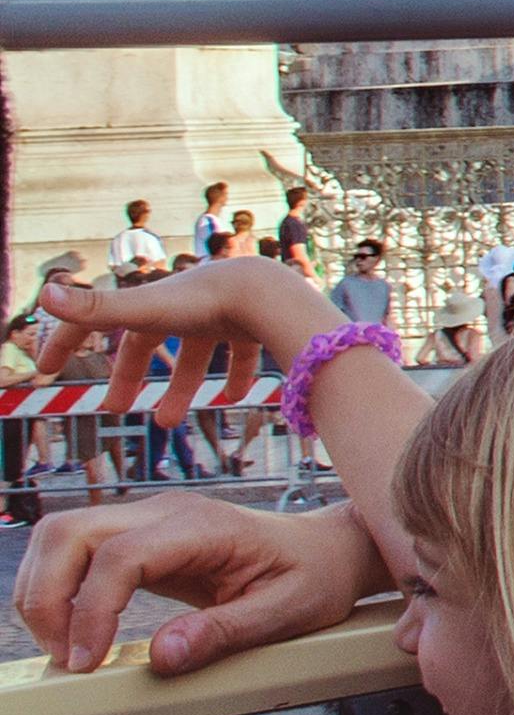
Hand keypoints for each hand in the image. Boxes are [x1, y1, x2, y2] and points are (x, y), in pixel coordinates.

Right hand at [12, 494, 386, 676]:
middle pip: (68, 532)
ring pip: (60, 536)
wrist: (328, 550)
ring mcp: (148, 520)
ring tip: (67, 648)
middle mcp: (166, 512)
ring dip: (44, 592)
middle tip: (66, 656)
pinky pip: (75, 551)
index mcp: (203, 526)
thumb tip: (162, 656)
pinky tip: (75, 631)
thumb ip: (224, 632)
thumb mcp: (287, 612)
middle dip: (47, 597)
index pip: (118, 555)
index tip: (88, 661)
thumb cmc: (315, 576)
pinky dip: (57, 589)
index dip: (90, 610)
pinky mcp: (139, 538)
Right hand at [32, 258, 346, 423]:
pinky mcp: (252, 322)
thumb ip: (95, 309)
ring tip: (169, 424)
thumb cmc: (202, 301)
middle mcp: (182, 304)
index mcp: (149, 303)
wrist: (268, 291)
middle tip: (115, 409)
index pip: (96, 318)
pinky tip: (234, 397)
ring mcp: (219, 311)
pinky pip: (241, 350)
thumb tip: (44, 293)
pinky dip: (235, 375)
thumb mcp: (142, 311)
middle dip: (127, 376)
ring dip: (180, 388)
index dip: (67, 341)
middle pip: (145, 343)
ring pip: (194, 353)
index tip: (45, 368)